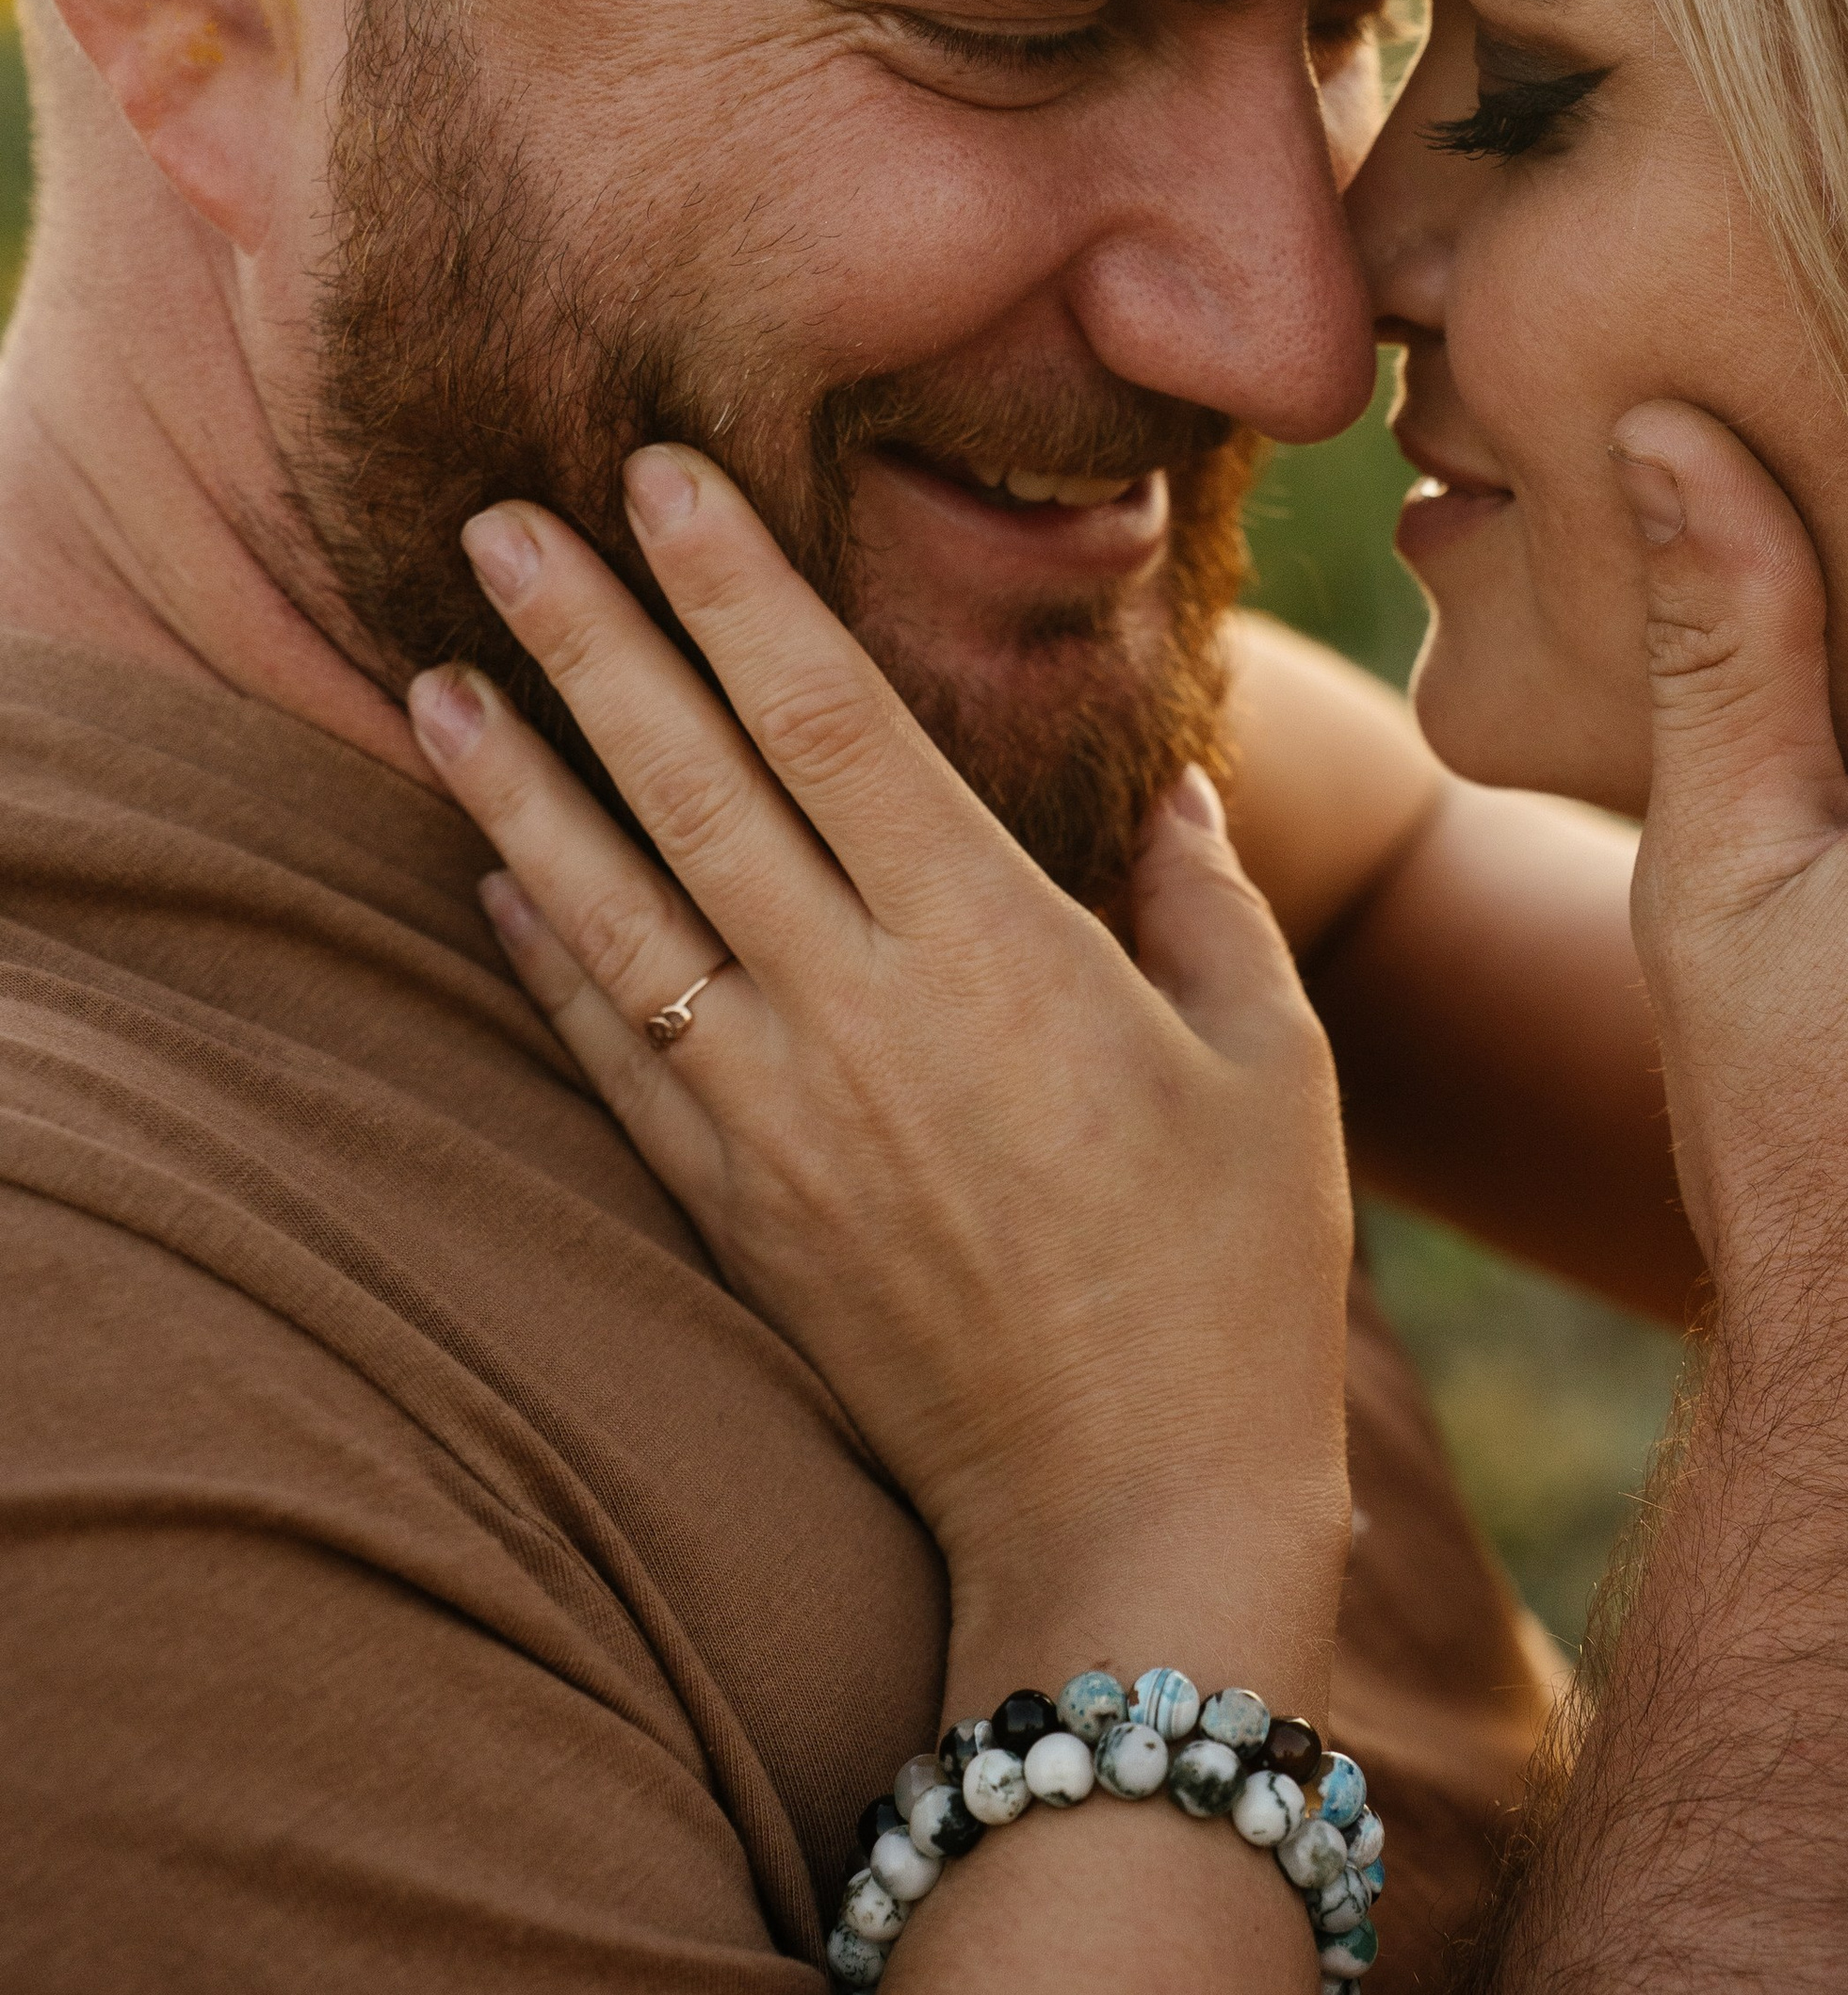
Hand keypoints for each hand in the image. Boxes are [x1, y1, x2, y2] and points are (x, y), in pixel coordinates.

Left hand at [403, 447, 1355, 1668]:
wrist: (1128, 1515)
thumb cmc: (1232, 1279)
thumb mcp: (1267, 1065)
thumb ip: (1205, 907)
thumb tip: (1171, 792)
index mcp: (996, 950)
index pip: (829, 721)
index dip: (735, 588)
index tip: (660, 479)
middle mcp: (859, 1015)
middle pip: (690, 787)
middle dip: (590, 640)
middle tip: (494, 522)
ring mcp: (777, 1119)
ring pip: (612, 915)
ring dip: (517, 790)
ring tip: (432, 683)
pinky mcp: (735, 1212)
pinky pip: (613, 1055)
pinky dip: (546, 959)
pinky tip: (492, 884)